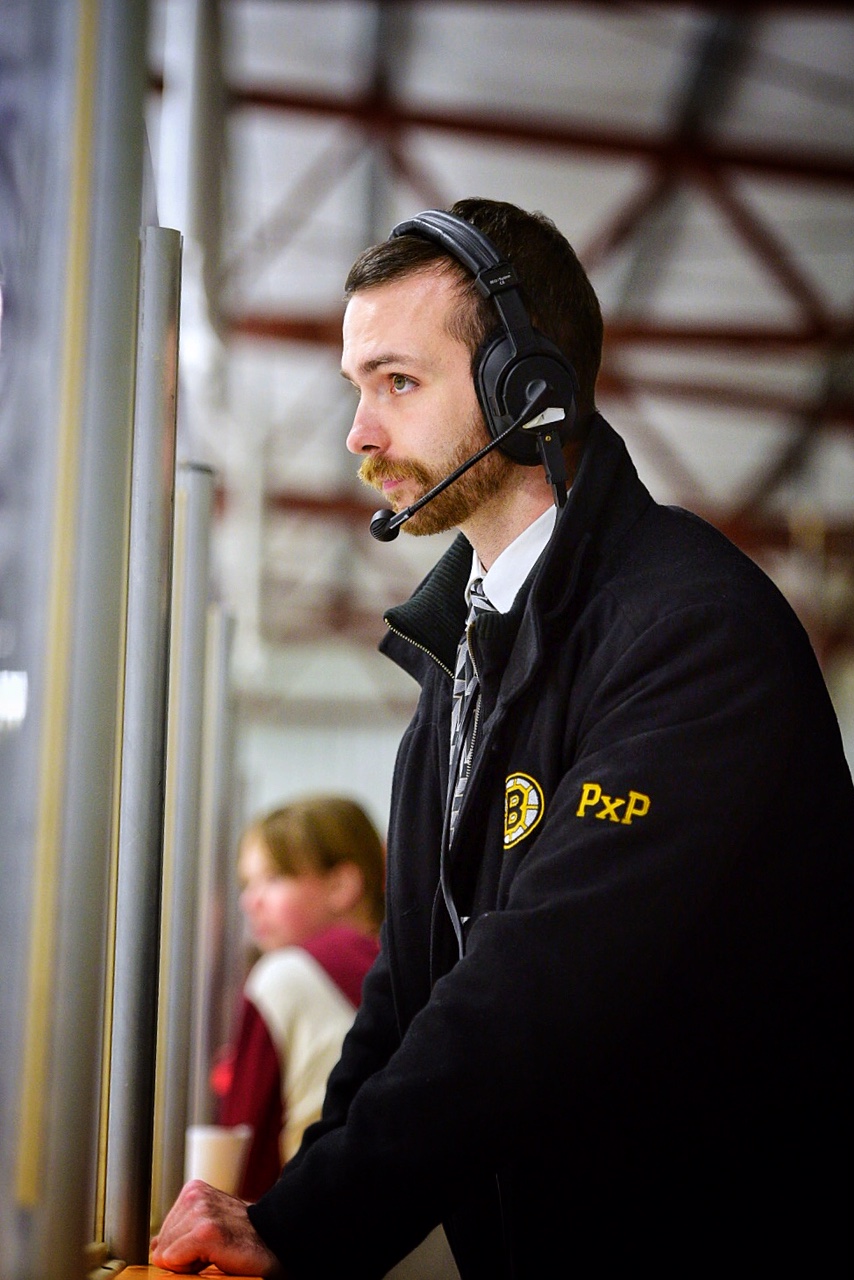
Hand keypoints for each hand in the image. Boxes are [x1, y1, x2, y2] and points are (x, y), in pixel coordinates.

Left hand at [150, 1179, 282, 1275]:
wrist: (275, 1242)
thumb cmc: (243, 1238)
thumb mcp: (208, 1225)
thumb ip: (180, 1231)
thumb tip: (154, 1246)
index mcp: (194, 1190)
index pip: (161, 1234)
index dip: (181, 1249)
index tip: (206, 1246)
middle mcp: (195, 1195)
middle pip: (161, 1244)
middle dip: (182, 1255)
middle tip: (214, 1250)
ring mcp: (201, 1211)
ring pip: (166, 1253)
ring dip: (189, 1261)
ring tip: (217, 1251)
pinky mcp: (206, 1231)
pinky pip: (174, 1259)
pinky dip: (191, 1268)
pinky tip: (216, 1256)